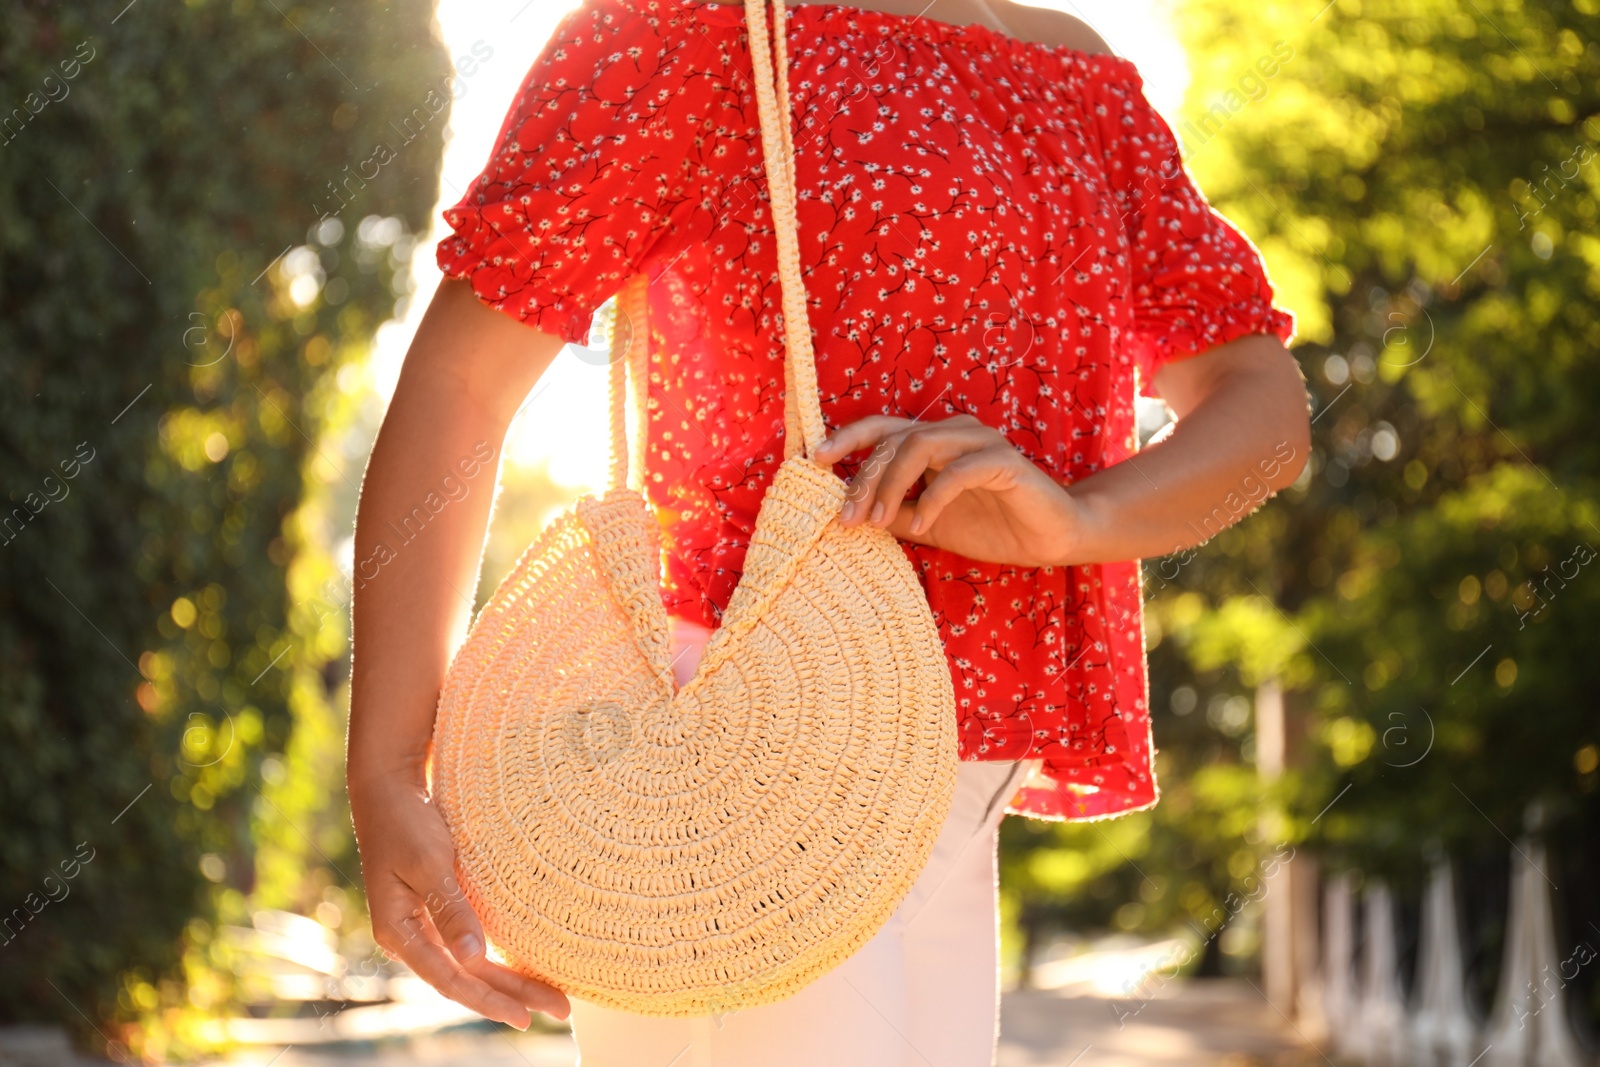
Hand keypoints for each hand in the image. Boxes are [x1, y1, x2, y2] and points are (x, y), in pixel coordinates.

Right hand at [349, 773, 570, 1027]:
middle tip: (560, 1011)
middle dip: (512, 997)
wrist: (389, 788)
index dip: (488, 1001)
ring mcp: (424, 925)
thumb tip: (473, 959)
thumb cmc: (406, 821)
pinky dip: (498, 958)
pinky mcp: (438, 909)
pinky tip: (524, 970)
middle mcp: (410, 936)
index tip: (524, 1017)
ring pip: (472, 964)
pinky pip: (471, 944)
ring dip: (510, 982)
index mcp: (398, 931)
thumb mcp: (429, 863)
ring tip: (551, 999)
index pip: (449, 979)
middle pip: (467, 977)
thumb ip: (450, 910)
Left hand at [812, 414, 1083, 567]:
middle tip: (847, 518)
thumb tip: (844, 516)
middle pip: (894, 439)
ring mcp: (980, 443)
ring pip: (920, 445)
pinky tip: (924, 526)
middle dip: (864, 479)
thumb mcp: (927, 524)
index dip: (847, 438)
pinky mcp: (1004, 462)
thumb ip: (892, 514)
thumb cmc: (992, 525)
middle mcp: (954, 432)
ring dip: (891, 484)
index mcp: (934, 441)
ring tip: (877, 521)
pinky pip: (959, 472)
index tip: (816, 461)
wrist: (1052, 536)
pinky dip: (934, 498)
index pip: (882, 429)